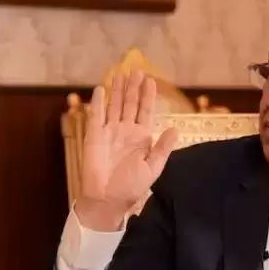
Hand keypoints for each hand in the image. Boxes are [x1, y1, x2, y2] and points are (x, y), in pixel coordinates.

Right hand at [76, 71, 176, 230]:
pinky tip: (101, 89)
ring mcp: (109, 131)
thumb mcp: (153, 168)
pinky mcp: (94, 135)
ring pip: (114, 106)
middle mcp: (126, 131)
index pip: (145, 111)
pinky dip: (99, 103)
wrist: (108, 199)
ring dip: (117, 90)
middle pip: (130, 104)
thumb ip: (163, 148)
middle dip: (133, 88)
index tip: (151, 81)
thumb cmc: (132, 187)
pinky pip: (97, 115)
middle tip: (136, 70)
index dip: (148, 96)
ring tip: (120, 73)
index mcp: (141, 137)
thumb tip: (174, 129)